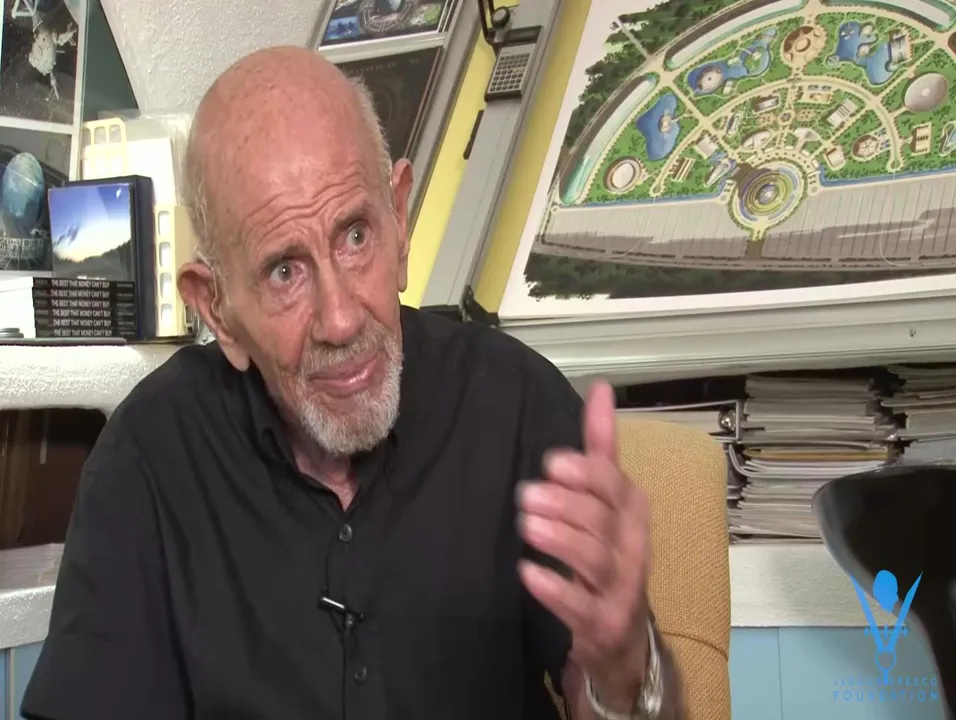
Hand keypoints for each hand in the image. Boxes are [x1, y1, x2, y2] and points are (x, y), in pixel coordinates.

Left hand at [518, 380, 651, 708]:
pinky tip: (528, 574)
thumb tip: (601, 388)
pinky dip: (555, 590)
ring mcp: (620, 588)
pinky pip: (580, 607)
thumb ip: (600, 448)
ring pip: (595, 559)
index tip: (552, 463)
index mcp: (631, 511)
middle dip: (566, 504)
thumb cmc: (607, 554)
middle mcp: (632, 546)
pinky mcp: (602, 624)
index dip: (586, 474)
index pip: (615, 485)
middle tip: (525, 494)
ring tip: (527, 525)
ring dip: (560, 539)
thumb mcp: (607, 501)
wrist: (620, 635)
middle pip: (603, 520)